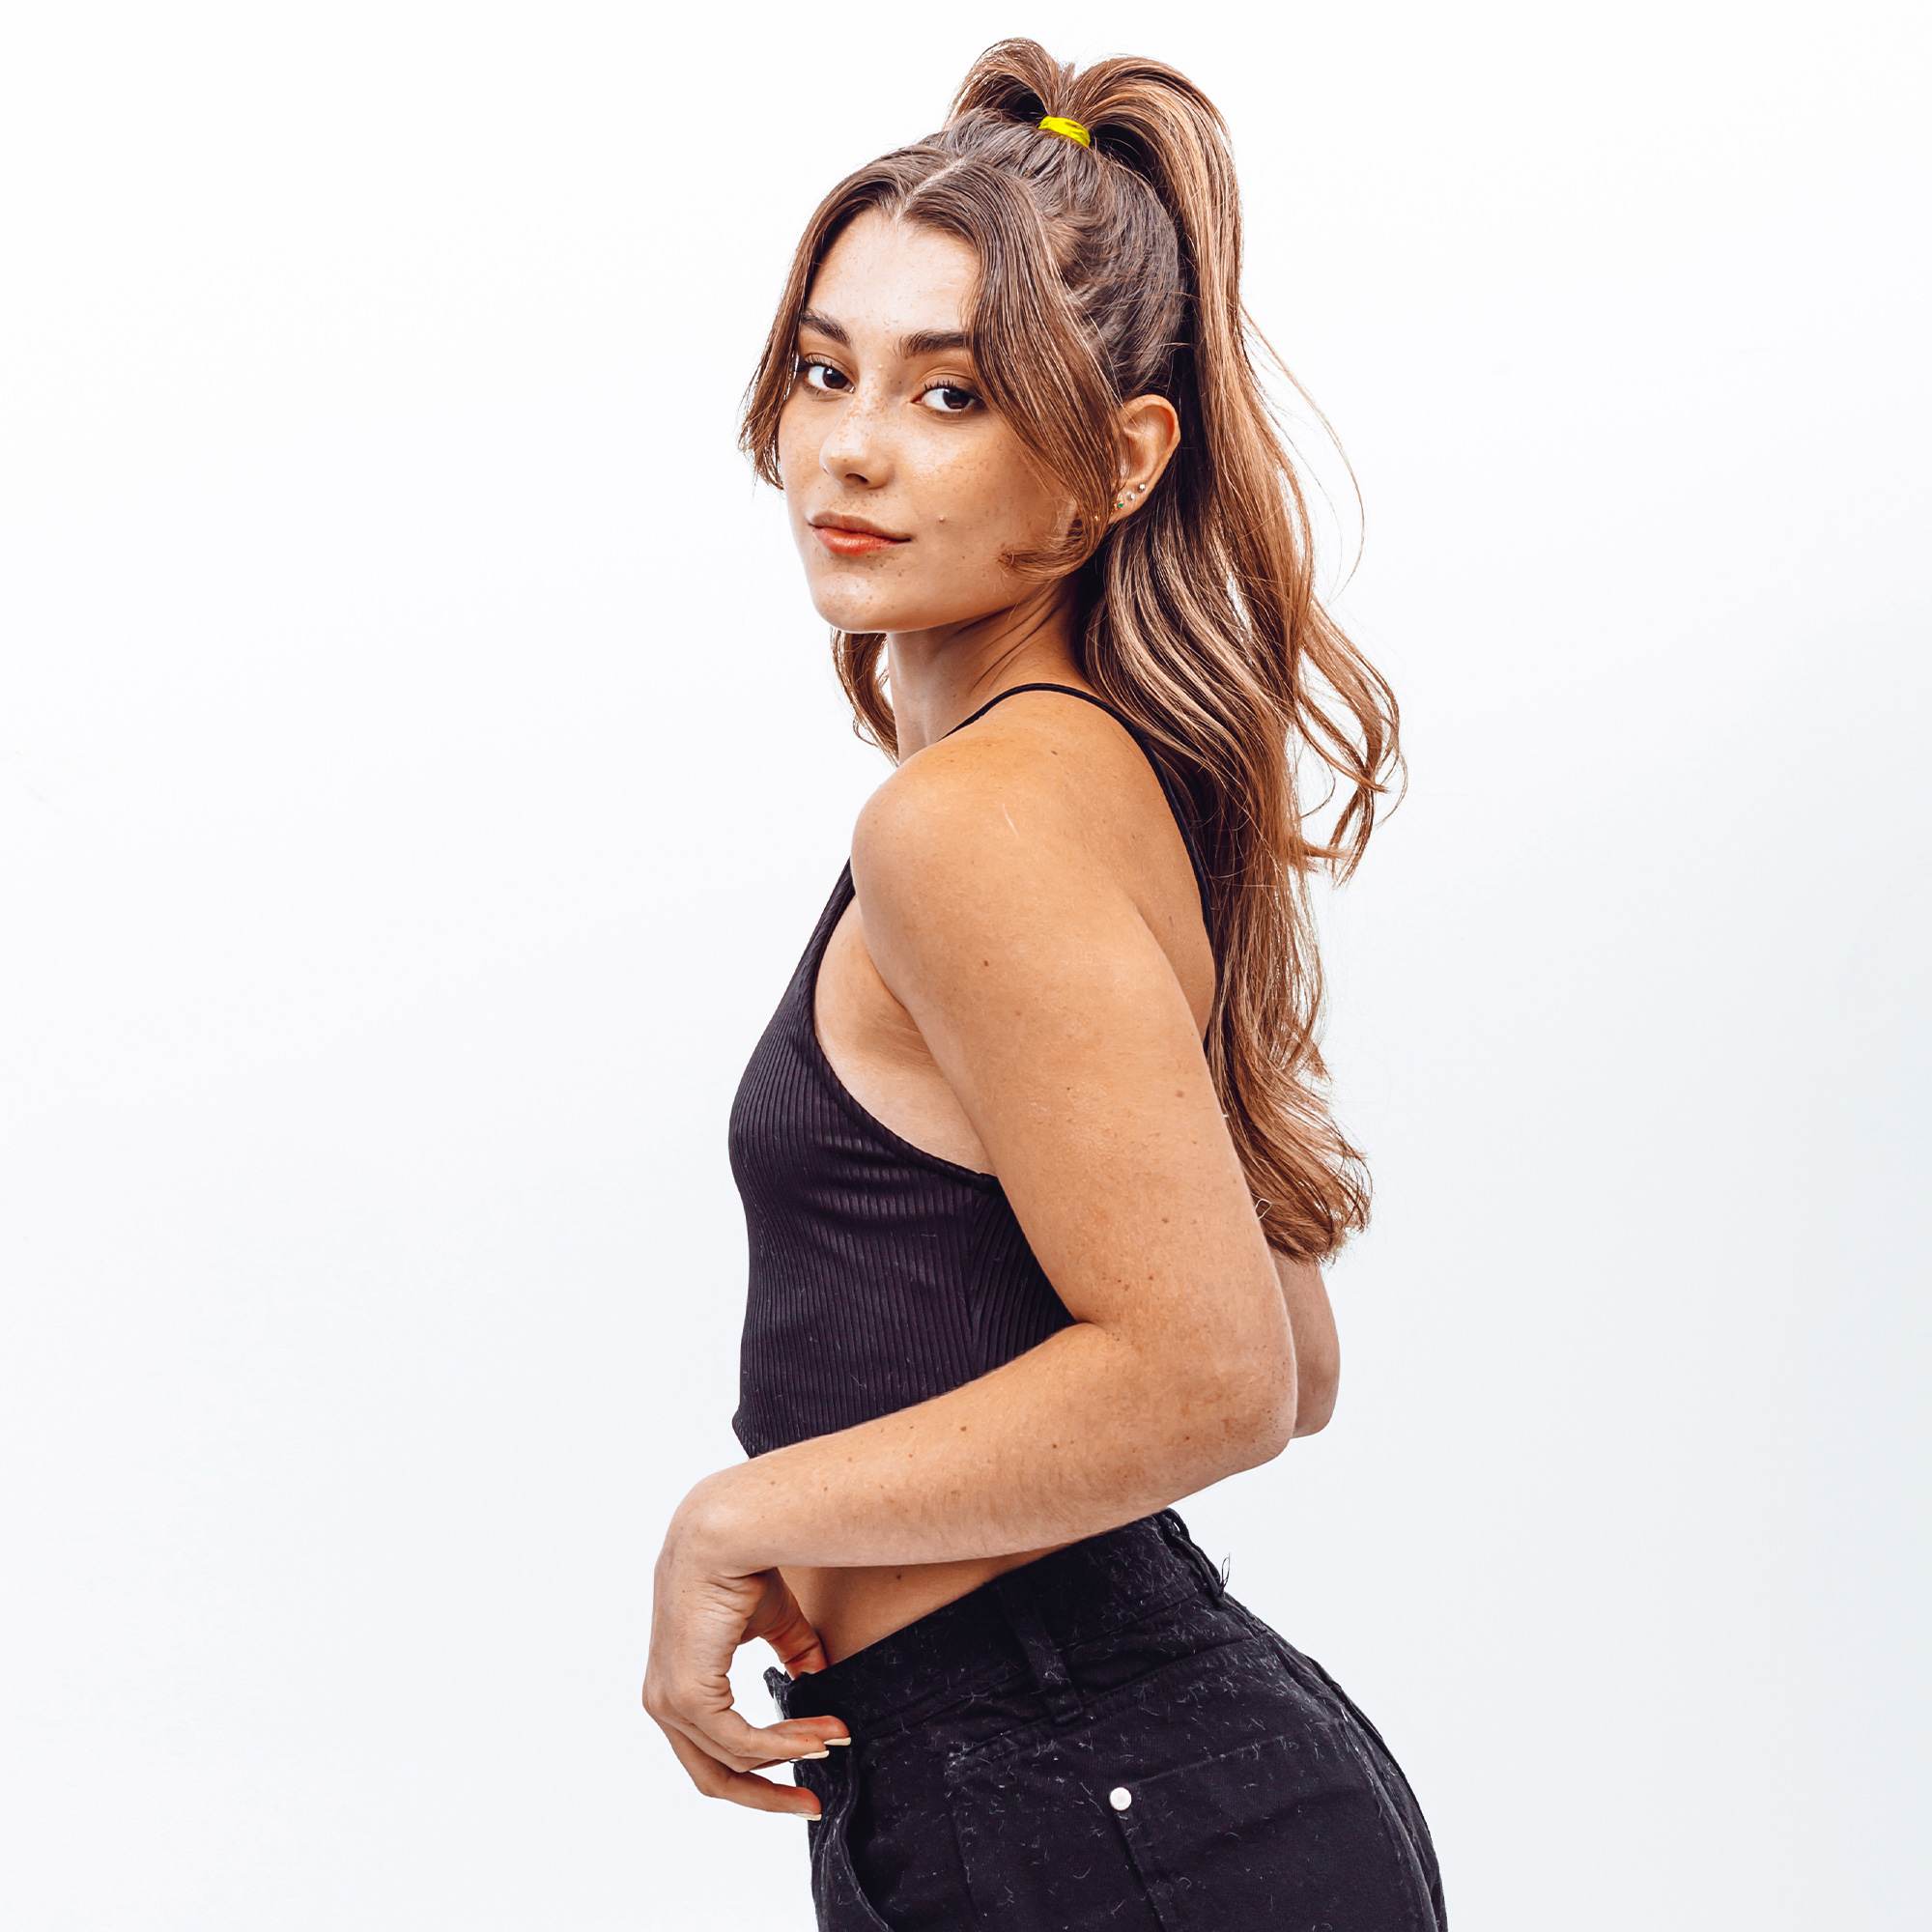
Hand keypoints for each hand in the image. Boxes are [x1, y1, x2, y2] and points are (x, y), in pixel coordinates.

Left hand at [644, 1492, 849, 1816]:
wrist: (727, 1532)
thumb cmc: (744, 1567)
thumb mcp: (775, 1623)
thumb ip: (793, 1656)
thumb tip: (817, 1684)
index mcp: (678, 1685)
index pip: (711, 1752)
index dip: (759, 1774)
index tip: (803, 1784)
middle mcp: (665, 1700)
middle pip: (714, 1777)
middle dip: (769, 1794)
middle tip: (812, 1802)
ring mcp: (670, 1701)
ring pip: (734, 1760)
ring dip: (792, 1753)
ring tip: (834, 1738)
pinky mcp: (687, 1695)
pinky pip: (739, 1741)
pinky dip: (783, 1744)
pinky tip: (817, 1734)